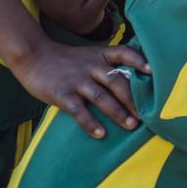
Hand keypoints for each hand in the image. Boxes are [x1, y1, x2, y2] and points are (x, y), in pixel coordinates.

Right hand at [12, 39, 149, 138]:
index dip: (139, 61)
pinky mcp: (62, 94)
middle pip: (117, 82)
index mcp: (101, 55)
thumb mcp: (91, 56)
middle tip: (147, 115)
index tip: (152, 72)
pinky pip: (79, 111)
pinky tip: (101, 134)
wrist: (34, 57)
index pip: (124, 53)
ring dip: (118, 112)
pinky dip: (90, 123)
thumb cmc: (69, 60)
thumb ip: (109, 66)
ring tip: (131, 125)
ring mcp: (77, 80)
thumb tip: (136, 82)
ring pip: (101, 97)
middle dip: (133, 100)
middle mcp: (92, 67)